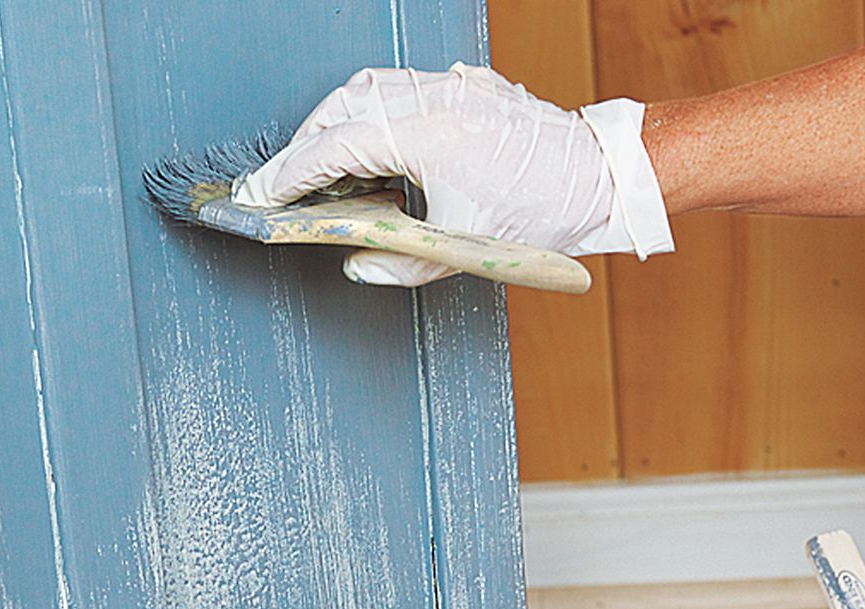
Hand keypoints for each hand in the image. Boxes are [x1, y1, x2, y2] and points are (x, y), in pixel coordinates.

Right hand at [236, 63, 673, 286]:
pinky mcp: (465, 86)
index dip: (292, 174)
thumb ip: (401, 262)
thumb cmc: (545, 208)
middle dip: (302, 148)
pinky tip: (365, 144)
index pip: (337, 147)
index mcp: (429, 133)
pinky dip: (369, 114)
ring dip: (332, 125)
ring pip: (367, 91)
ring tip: (315, 166)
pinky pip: (399, 89)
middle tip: (277, 184)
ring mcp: (451, 86)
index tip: (263, 195)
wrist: (602, 176)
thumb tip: (357, 265)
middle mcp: (435, 98)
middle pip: (342, 110)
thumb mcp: (465, 247)